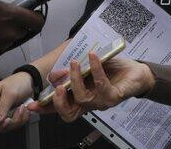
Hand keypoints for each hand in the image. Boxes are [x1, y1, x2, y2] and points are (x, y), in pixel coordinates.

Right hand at [0, 72, 35, 134]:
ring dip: (13, 122)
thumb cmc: (18, 82)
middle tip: (8, 119)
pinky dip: (19, 121)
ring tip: (20, 109)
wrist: (32, 82)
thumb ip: (2, 108)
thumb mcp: (10, 94)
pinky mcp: (8, 117)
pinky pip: (10, 126)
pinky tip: (23, 111)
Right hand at [30, 53, 152, 122]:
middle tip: (57, 86)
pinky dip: (95, 68)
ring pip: (82, 98)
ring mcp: (102, 102)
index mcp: (81, 97)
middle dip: (58, 101)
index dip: (46, 109)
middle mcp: (90, 103)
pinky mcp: (114, 97)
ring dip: (75, 79)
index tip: (33, 105)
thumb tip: (57, 71)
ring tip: (75, 63)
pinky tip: (93, 57)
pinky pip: (101, 85)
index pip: (61, 107)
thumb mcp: (88, 67)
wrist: (137, 72)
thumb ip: (72, 70)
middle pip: (69, 113)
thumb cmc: (113, 70)